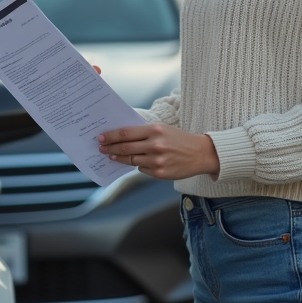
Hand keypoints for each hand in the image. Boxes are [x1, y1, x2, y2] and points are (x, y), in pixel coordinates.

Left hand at [98, 123, 220, 180]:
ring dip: (119, 158)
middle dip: (110, 148)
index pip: (126, 133)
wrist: (200, 154)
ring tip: (112, 156)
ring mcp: (157, 161)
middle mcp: (155, 145)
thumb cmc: (179, 139)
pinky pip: (141, 169)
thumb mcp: (163, 129)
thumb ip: (144, 132)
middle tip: (101, 148)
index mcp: (155, 130)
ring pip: (131, 160)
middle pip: (125, 147)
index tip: (101, 137)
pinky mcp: (159, 173)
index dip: (111, 136)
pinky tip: (137, 162)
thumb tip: (122, 137)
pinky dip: (138, 165)